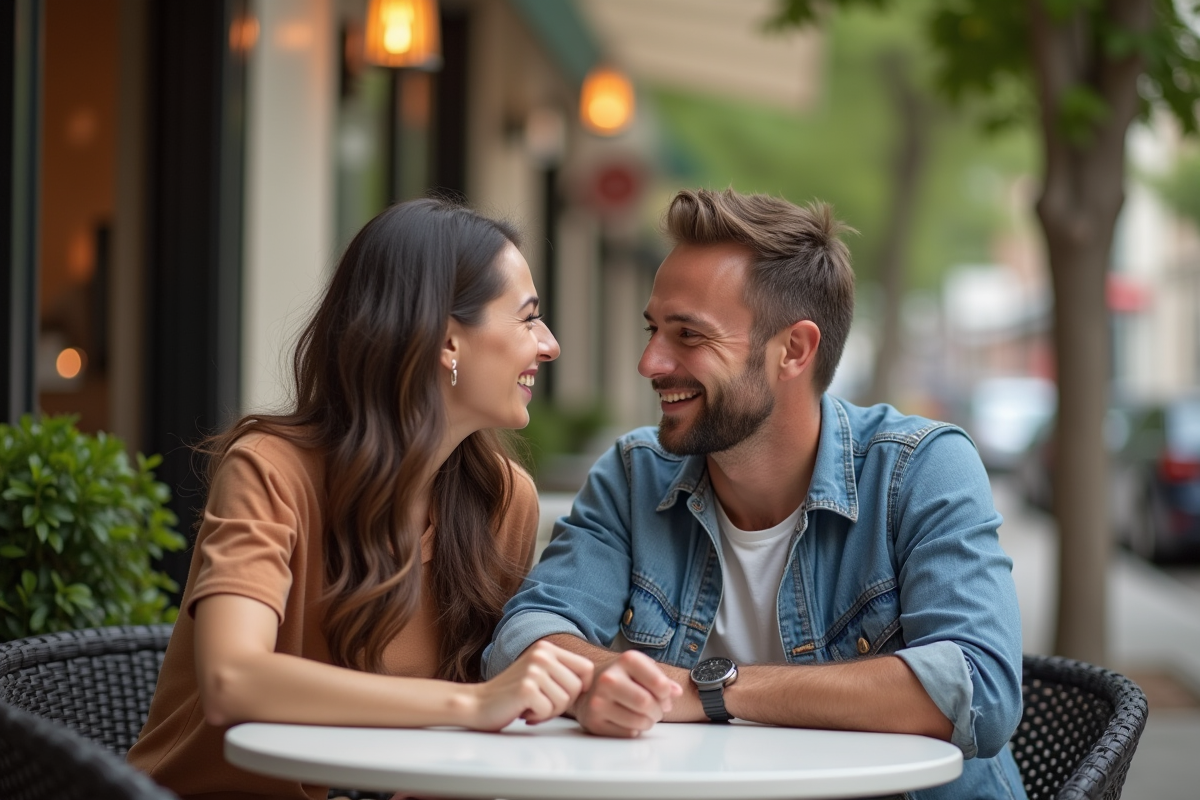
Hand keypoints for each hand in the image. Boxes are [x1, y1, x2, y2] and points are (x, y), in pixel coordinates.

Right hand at [466, 641, 593, 730]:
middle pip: (577, 688)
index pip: (586, 669)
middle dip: (562, 703)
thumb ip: (564, 673)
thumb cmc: (513, 696)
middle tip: (540, 702)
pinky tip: (523, 711)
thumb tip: (599, 682)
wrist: (478, 704)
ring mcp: (534, 669)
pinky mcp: (526, 688)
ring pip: (565, 701)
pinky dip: (538, 717)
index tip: (559, 694)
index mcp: (547, 648)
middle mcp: (541, 654)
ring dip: (549, 711)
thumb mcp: (541, 675)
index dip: (579, 688)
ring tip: (531, 705)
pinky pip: (550, 710)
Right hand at [573, 650, 682, 737]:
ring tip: (643, 716)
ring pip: (638, 722)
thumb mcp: (641, 670)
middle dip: (657, 711)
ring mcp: (598, 701)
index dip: (666, 694)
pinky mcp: (594, 722)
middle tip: (656, 711)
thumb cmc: (621, 678)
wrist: (586, 688)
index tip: (663, 695)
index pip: (659, 684)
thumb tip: (677, 692)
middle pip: (646, 703)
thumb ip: (662, 679)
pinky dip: (634, 731)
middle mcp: (608, 679)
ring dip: (648, 723)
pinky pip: (627, 734)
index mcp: (626, 660)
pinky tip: (628, 721)